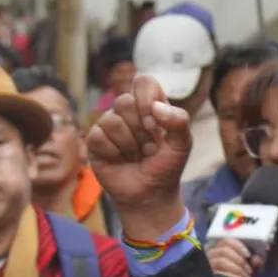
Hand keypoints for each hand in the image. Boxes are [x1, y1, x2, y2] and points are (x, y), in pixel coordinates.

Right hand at [88, 75, 190, 237]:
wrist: (151, 193)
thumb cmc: (167, 166)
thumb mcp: (182, 144)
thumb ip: (179, 121)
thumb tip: (156, 107)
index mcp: (151, 105)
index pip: (143, 82)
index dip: (147, 98)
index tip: (155, 121)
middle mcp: (128, 112)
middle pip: (124, 101)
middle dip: (140, 129)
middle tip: (148, 145)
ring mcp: (110, 125)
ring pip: (111, 120)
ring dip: (129, 144)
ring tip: (136, 154)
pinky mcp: (95, 141)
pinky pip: (99, 137)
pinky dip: (114, 153)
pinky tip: (121, 160)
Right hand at [207, 238, 262, 276]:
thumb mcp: (249, 271)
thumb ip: (255, 263)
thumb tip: (256, 259)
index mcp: (220, 251)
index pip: (225, 241)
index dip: (238, 245)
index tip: (248, 255)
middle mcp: (210, 257)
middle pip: (223, 250)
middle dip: (239, 260)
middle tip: (249, 271)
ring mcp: (206, 267)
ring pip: (220, 260)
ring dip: (237, 268)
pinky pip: (218, 273)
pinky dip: (231, 275)